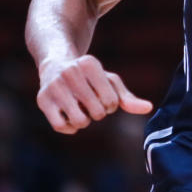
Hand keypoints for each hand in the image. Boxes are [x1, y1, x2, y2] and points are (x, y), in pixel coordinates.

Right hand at [36, 55, 152, 133]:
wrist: (55, 64)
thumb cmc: (89, 77)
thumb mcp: (109, 82)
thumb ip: (128, 97)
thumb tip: (149, 108)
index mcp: (90, 64)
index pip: (111, 102)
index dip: (109, 105)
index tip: (101, 96)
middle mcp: (71, 72)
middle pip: (97, 113)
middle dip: (97, 113)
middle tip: (88, 103)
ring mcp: (55, 85)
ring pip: (80, 122)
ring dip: (83, 121)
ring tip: (79, 109)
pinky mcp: (43, 99)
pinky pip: (61, 127)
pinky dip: (69, 127)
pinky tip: (67, 116)